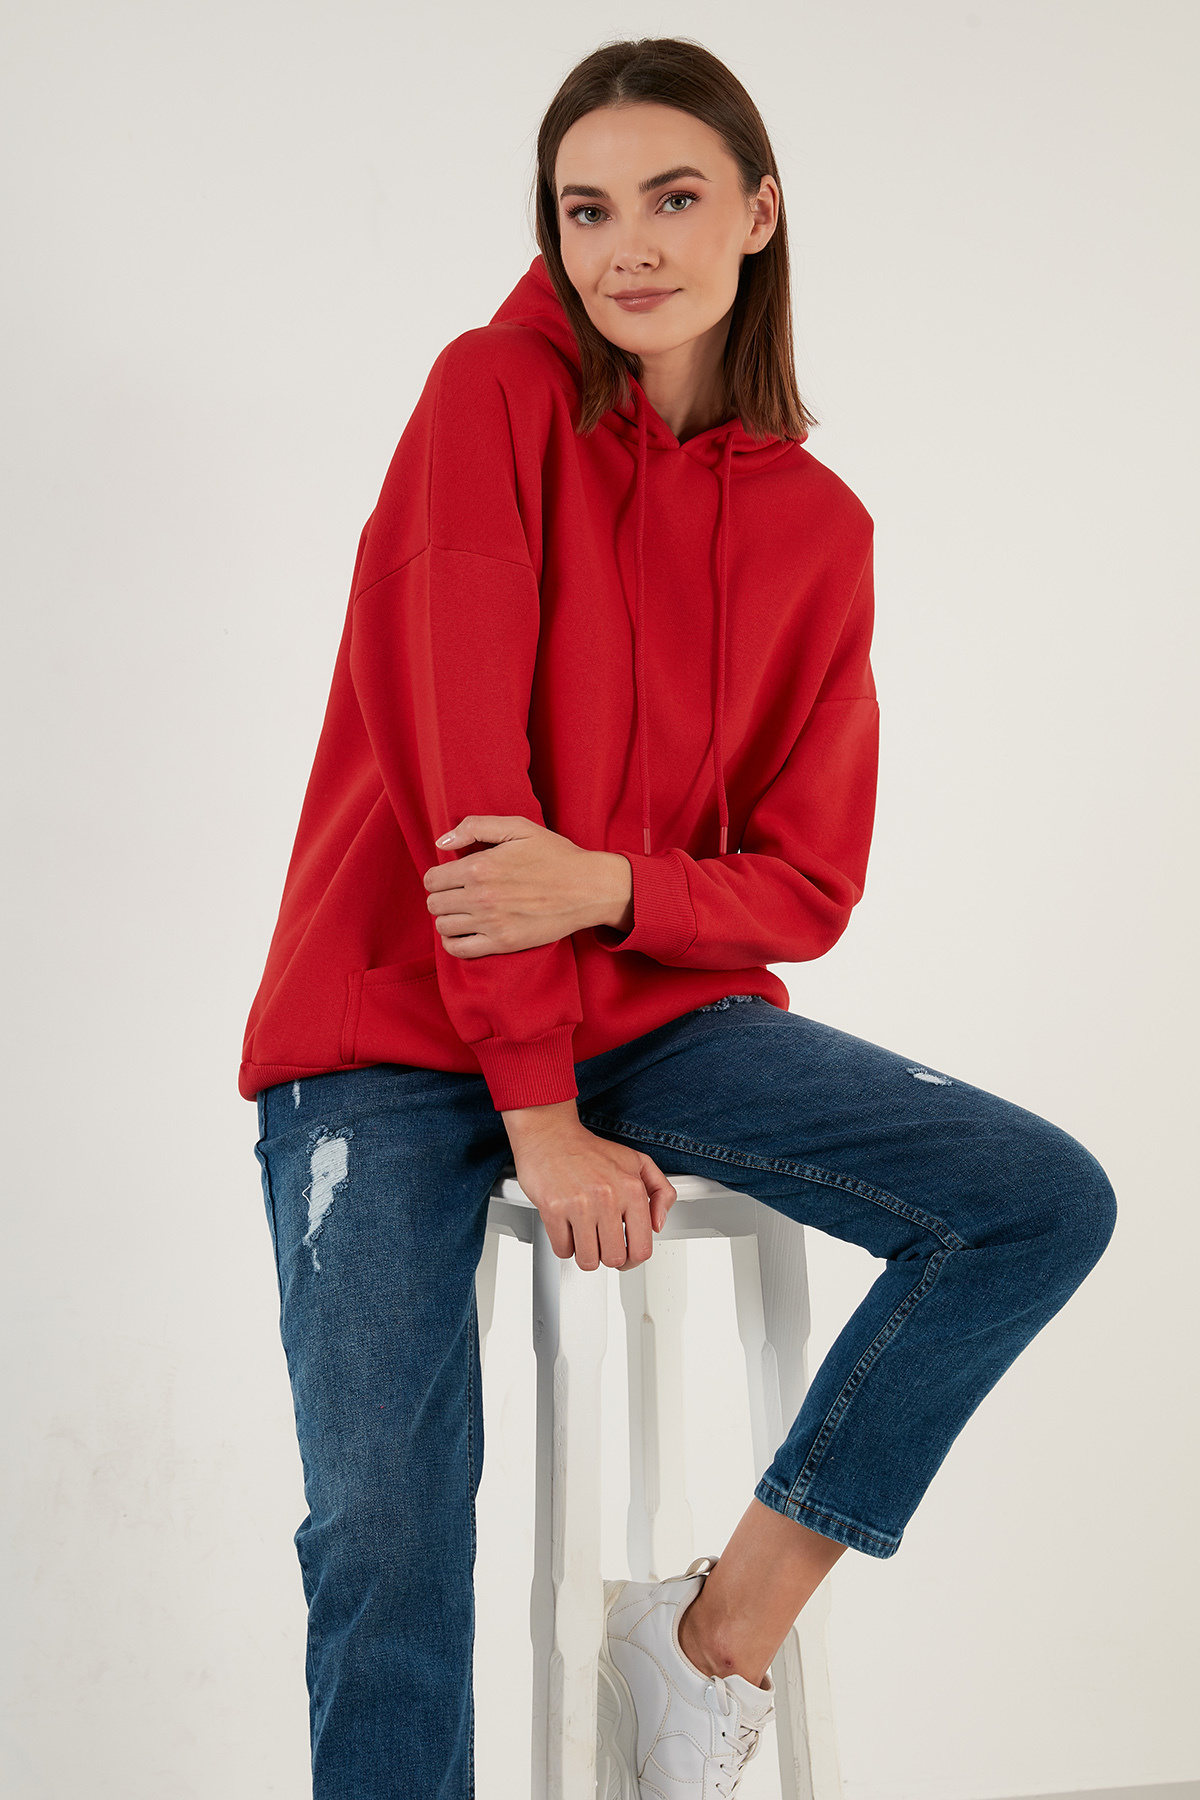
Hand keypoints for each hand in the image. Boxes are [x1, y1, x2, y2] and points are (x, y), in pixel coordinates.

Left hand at [423, 815, 631, 956]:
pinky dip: (453, 942)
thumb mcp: (518, 828)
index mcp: (480, 867)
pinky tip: (463, 932)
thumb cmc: (555, 855)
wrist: (588, 888)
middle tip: (458, 893)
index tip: (451, 877)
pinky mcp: (503, 943)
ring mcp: (491, 923)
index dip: (438, 876)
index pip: (432, 879)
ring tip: (463, 911)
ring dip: (447, 918)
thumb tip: (441, 842)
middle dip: (442, 896)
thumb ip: (475, 827)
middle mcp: (481, 896)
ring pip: (443, 926)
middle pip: (434, 903)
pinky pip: (459, 949)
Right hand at [501, 1101, 676, 1270]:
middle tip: (601, 1242)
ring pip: (587, 1260)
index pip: (641, 1248)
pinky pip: (562, 1249)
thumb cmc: (590, 1150)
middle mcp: (607, 1198)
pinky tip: (567, 1227)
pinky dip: (564, 1245)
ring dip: (585, 1253)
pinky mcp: (553, 1209)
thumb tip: (658, 1224)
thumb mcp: (637, 1162)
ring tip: (584, 1234)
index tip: (626, 1256)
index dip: (633, 1259)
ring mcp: (579, 1205)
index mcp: (631, 1189)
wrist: (550, 1134)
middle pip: (613, 1259)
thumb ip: (662, 1191)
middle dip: (606, 1255)